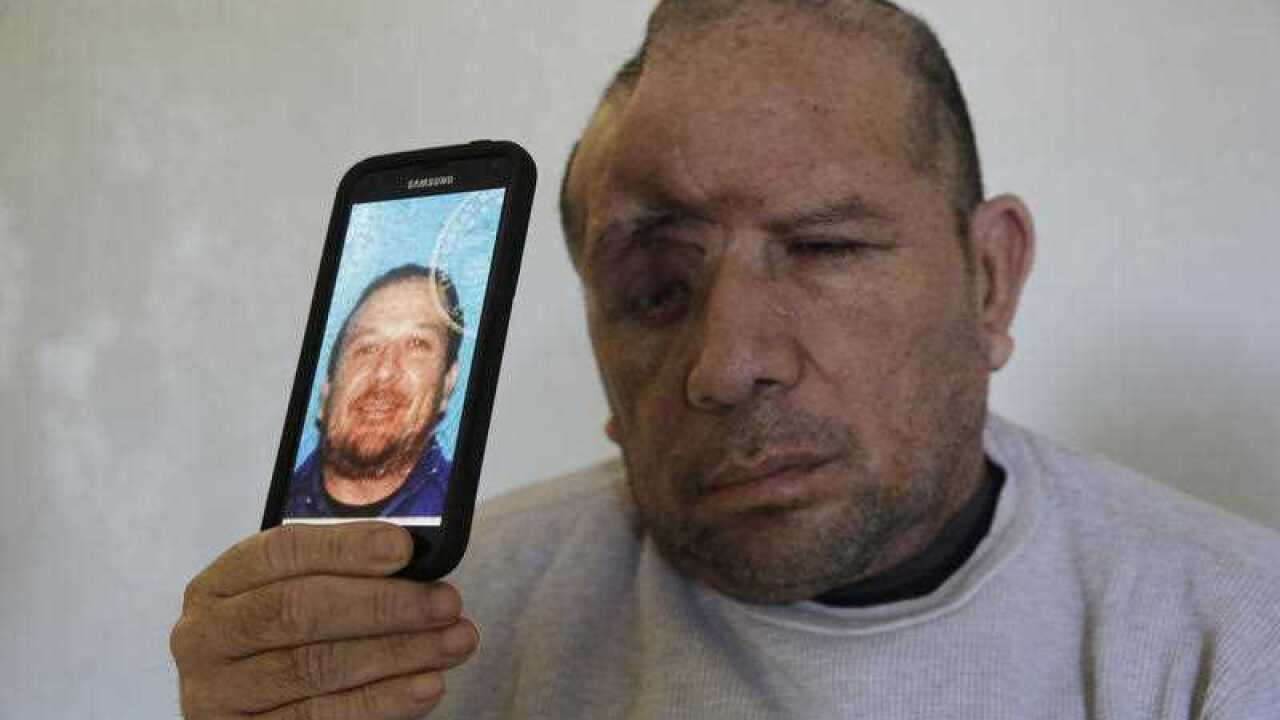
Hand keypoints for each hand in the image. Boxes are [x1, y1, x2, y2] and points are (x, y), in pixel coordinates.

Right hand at [170, 522, 478, 718]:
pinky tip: (427, 686)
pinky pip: (318, 719)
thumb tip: (414, 560)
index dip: (345, 547)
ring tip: (456, 641)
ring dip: (398, 653)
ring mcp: (218, 696)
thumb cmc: (285, 642)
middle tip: (447, 602)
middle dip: (384, 604)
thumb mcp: (292, 598)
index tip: (404, 549)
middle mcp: (205, 638)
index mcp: (219, 585)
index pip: (280, 552)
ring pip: (315, 668)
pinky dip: (382, 702)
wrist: (251, 710)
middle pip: (298, 611)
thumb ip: (339, 577)